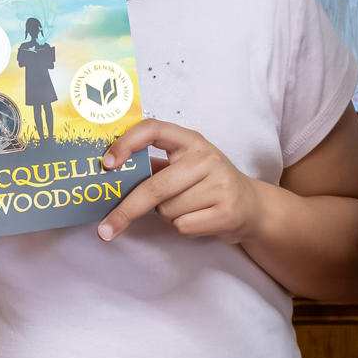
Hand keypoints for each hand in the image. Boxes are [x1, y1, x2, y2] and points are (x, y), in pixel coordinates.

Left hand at [96, 121, 263, 242]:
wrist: (252, 206)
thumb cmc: (207, 183)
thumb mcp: (185, 165)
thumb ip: (153, 164)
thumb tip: (107, 173)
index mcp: (191, 141)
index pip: (154, 130)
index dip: (127, 143)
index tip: (107, 164)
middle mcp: (207, 158)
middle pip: (155, 187)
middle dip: (126, 210)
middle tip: (105, 228)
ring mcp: (220, 184)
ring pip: (167, 211)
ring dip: (167, 215)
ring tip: (188, 207)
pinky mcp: (226, 211)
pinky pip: (182, 226)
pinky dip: (183, 227)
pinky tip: (199, 218)